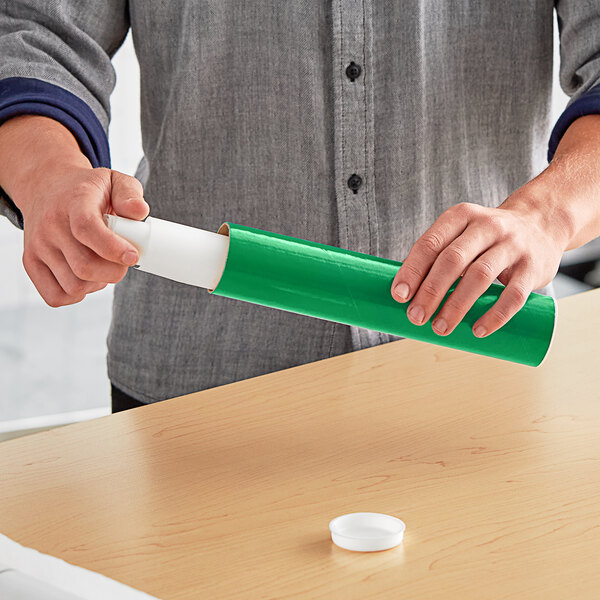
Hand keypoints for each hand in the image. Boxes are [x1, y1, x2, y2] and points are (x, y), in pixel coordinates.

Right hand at [19, 165, 148, 306]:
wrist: (47, 188)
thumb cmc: (88, 190)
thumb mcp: (114, 181)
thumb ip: (131, 193)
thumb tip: (139, 212)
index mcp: (74, 202)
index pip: (87, 228)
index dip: (113, 248)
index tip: (133, 256)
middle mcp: (51, 225)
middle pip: (84, 266)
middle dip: (114, 271)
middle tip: (122, 261)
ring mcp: (38, 246)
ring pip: (74, 285)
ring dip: (98, 283)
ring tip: (103, 265)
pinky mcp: (31, 262)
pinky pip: (56, 296)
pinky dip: (77, 293)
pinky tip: (86, 277)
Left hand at [390, 196, 567, 337]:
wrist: (542, 223)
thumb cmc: (487, 238)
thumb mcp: (461, 234)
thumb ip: (437, 257)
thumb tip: (404, 294)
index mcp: (461, 217)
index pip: (430, 243)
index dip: (412, 270)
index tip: (399, 296)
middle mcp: (487, 226)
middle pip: (452, 260)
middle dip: (431, 291)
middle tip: (416, 317)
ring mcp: (513, 245)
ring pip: (480, 276)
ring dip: (456, 306)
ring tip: (440, 328)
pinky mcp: (533, 266)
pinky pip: (514, 295)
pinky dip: (495, 315)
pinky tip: (478, 330)